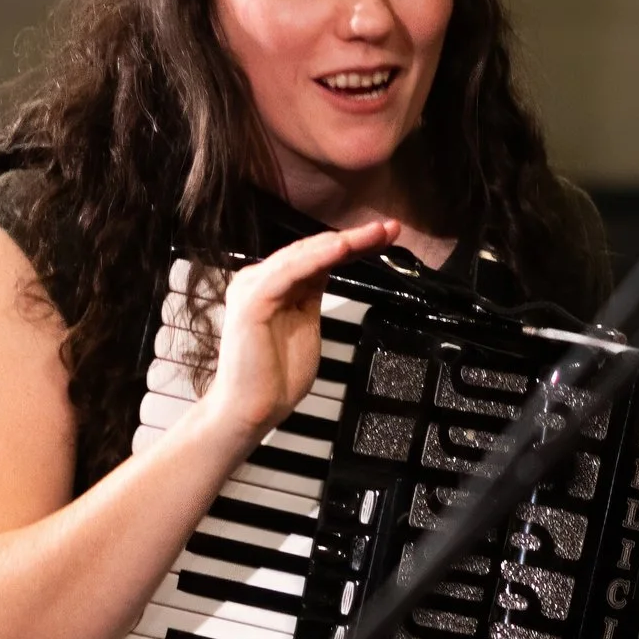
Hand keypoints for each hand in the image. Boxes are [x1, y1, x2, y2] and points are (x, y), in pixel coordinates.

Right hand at [201, 219, 399, 443]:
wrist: (251, 410)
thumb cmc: (276, 374)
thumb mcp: (306, 322)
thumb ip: (312, 294)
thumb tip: (329, 267)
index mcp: (273, 284)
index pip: (316, 255)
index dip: (351, 244)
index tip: (384, 236)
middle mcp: (260, 279)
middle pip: (312, 249)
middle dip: (354, 237)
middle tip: (388, 228)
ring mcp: (253, 288)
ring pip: (303, 254)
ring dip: (342, 241)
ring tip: (374, 233)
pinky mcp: (252, 301)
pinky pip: (289, 273)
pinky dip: (317, 257)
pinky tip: (342, 248)